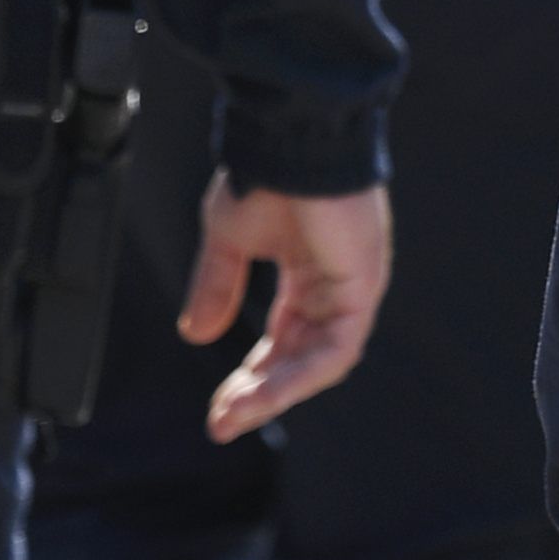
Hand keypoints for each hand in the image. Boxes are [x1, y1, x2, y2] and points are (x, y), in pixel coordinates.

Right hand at [178, 172, 390, 440]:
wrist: (289, 136)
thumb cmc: (265, 171)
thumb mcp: (229, 237)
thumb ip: (217, 287)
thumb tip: (197, 336)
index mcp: (308, 270)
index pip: (284, 339)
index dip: (253, 375)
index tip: (219, 407)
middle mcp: (334, 283)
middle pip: (301, 357)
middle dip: (260, 394)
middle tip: (221, 423)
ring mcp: (352, 286)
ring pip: (319, 362)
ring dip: (275, 394)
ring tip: (232, 416)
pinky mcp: (362, 286)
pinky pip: (336, 350)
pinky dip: (299, 377)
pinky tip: (262, 393)